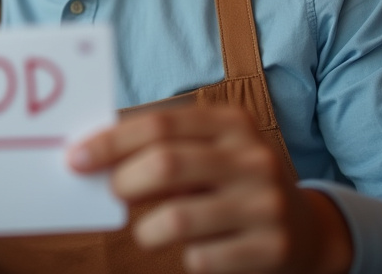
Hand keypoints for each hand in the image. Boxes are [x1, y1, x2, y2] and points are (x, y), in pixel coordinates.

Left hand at [68, 105, 351, 273]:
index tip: (75, 157)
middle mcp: (253, 158)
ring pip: (176, 218)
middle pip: (166, 163)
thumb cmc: (233, 185)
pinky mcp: (270, 248)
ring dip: (146, 230)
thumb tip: (92, 154)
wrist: (306, 232)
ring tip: (148, 231)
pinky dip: (186, 257)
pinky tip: (197, 249)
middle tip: (111, 192)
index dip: (111, 141)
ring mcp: (266, 204)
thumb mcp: (211, 153)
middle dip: (123, 180)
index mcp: (232, 124)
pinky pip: (201, 257)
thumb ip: (163, 147)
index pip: (159, 124)